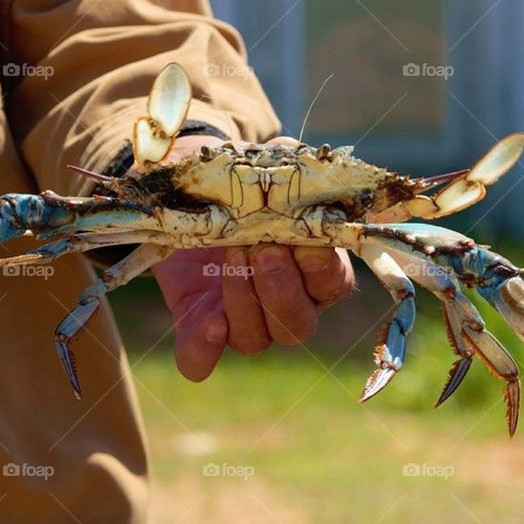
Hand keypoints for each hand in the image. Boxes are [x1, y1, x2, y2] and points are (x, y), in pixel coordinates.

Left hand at [141, 135, 355, 380]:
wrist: (191, 189)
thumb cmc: (245, 178)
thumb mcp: (269, 166)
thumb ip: (290, 169)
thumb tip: (300, 161)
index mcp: (317, 274)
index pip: (332, 285)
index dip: (321, 267)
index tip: (304, 236)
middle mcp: (285, 306)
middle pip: (297, 326)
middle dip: (281, 288)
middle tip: (263, 249)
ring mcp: (241, 321)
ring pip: (254, 339)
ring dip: (244, 300)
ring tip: (230, 253)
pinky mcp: (196, 325)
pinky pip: (199, 362)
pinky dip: (203, 352)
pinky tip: (209, 326)